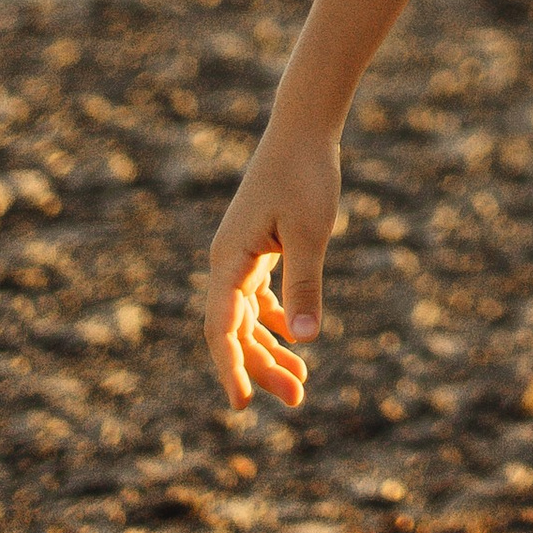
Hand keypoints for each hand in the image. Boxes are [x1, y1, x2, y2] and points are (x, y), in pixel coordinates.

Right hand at [204, 115, 340, 411]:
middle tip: (297, 398)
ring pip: (248, 318)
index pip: (221, 328)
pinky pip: (258, 298)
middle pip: (236, 331)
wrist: (304, 129)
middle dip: (261, 367)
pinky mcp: (258, 247)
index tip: (243, 403)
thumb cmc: (306, 175)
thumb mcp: (310, 232)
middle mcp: (227, 262)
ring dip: (270, 350)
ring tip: (299, 384)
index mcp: (229, 261)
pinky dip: (275, 322)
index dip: (230, 368)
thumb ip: (305, 284)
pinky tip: (295, 340)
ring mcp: (240, 255)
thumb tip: (306, 340)